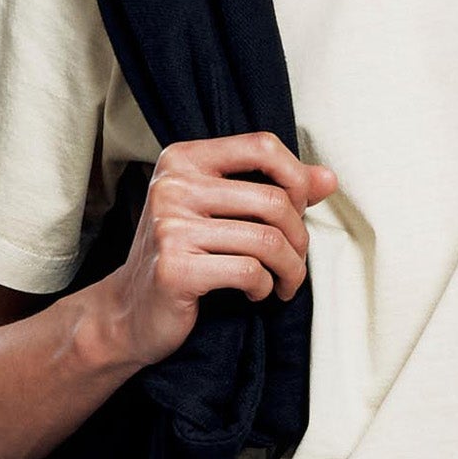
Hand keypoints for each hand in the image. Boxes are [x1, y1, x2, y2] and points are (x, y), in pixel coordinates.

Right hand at [92, 134, 332, 372]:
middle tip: (294, 260)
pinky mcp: (175, 268)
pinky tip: (256, 293)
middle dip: (299, 239)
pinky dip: (265, 288)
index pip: (262, 146)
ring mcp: (170, 226)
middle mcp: (173, 186)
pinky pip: (249, 272)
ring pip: (268, 241)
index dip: (297, 179)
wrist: (129, 312)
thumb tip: (328, 179)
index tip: (300, 211)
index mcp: (183, 159)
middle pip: (274, 200)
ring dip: (290, 269)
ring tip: (284, 282)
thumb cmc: (183, 257)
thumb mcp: (222, 213)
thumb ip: (273, 190)